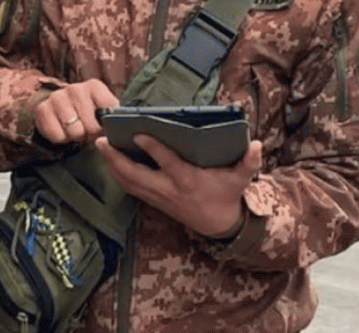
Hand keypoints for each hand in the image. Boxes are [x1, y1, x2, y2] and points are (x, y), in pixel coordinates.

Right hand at [33, 81, 119, 144]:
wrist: (59, 110)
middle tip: (87, 130)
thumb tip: (120, 126)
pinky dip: (62, 139)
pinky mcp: (42, 109)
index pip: (108, 108)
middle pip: (91, 124)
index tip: (102, 125)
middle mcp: (75, 88)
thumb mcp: (102, 111)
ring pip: (74, 130)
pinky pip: (57, 135)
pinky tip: (63, 131)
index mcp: (94, 86)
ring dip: (76, 136)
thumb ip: (112, 116)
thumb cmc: (87, 114)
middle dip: (91, 133)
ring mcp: (57, 97)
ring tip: (76, 130)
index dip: (106, 123)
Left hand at [95, 133, 263, 238]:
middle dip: (115, 158)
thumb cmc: (227, 196)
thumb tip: (257, 144)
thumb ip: (249, 162)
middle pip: (135, 175)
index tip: (137, 132)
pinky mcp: (154, 201)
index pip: (166, 162)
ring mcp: (158, 197)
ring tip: (101, 146)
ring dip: (112, 165)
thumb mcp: (241, 179)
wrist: (219, 226)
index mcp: (187, 179)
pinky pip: (130, 188)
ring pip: (128, 182)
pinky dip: (118, 175)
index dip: (152, 147)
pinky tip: (110, 161)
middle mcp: (168, 189)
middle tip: (101, 140)